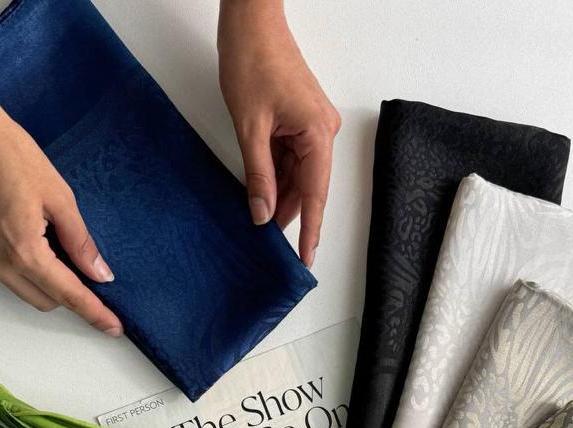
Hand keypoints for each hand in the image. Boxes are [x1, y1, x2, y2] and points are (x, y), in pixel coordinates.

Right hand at [0, 96, 121, 334]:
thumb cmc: (8, 153)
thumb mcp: (59, 197)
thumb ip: (80, 242)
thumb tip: (99, 273)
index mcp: (24, 250)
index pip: (68, 295)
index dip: (94, 313)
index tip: (113, 328)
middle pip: (46, 301)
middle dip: (71, 297)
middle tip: (91, 277)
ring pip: (25, 291)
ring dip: (48, 284)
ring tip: (62, 254)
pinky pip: (7, 275)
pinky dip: (28, 271)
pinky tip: (37, 244)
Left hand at [218, 0, 339, 267]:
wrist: (250, 19)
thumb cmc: (252, 59)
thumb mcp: (249, 126)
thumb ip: (258, 174)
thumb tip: (262, 213)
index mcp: (318, 132)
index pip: (316, 194)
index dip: (311, 230)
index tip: (307, 259)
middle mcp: (323, 131)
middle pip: (308, 186)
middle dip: (288, 213)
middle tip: (268, 245)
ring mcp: (313, 126)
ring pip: (298, 174)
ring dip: (279, 194)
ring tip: (258, 218)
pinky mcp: (301, 120)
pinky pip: (291, 158)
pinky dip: (276, 175)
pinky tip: (260, 190)